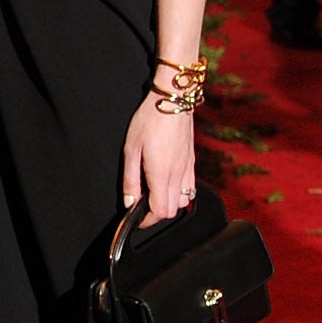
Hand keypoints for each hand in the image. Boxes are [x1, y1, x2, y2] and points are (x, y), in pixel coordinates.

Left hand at [122, 96, 199, 225]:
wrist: (173, 101)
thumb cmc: (150, 120)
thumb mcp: (131, 149)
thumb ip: (130, 179)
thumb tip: (129, 201)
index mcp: (161, 173)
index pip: (160, 211)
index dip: (147, 220)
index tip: (137, 219)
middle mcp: (177, 175)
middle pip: (172, 210)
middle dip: (156, 215)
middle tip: (142, 209)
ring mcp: (187, 169)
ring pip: (183, 201)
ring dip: (169, 204)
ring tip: (154, 196)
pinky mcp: (192, 162)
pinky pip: (190, 188)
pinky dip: (179, 194)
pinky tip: (167, 184)